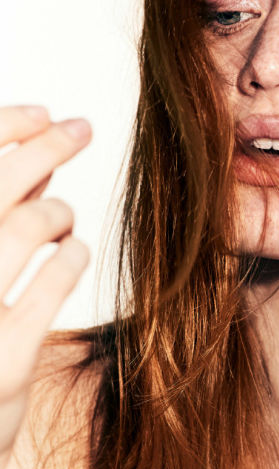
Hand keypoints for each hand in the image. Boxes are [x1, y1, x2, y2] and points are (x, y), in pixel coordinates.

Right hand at [0, 105, 91, 457]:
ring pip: (31, 223)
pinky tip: (74, 253)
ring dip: (59, 208)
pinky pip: (58, 278)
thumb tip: (35, 162)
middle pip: (0, 183)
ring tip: (63, 218)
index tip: (42, 112)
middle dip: (46, 143)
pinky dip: (75, 254)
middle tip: (79, 126)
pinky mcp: (7, 356)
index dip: (4, 125)